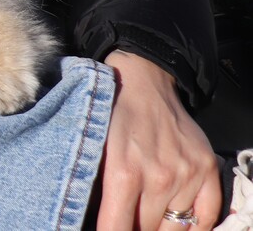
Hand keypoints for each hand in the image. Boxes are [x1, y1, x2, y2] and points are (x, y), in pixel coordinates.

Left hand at [96, 51, 221, 230]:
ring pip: (175, 229)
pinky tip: (177, 223)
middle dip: (132, 228)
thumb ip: (93, 184)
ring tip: (146, 218)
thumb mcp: (91, 145)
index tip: (107, 230)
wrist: (142, 80)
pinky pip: (206, 216)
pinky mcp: (206, 169)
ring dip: (159, 228)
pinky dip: (193, 226)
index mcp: (123, 173)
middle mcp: (158, 178)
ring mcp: (186, 175)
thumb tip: (89, 215)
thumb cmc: (110, 112)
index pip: (116, 229)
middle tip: (124, 218)